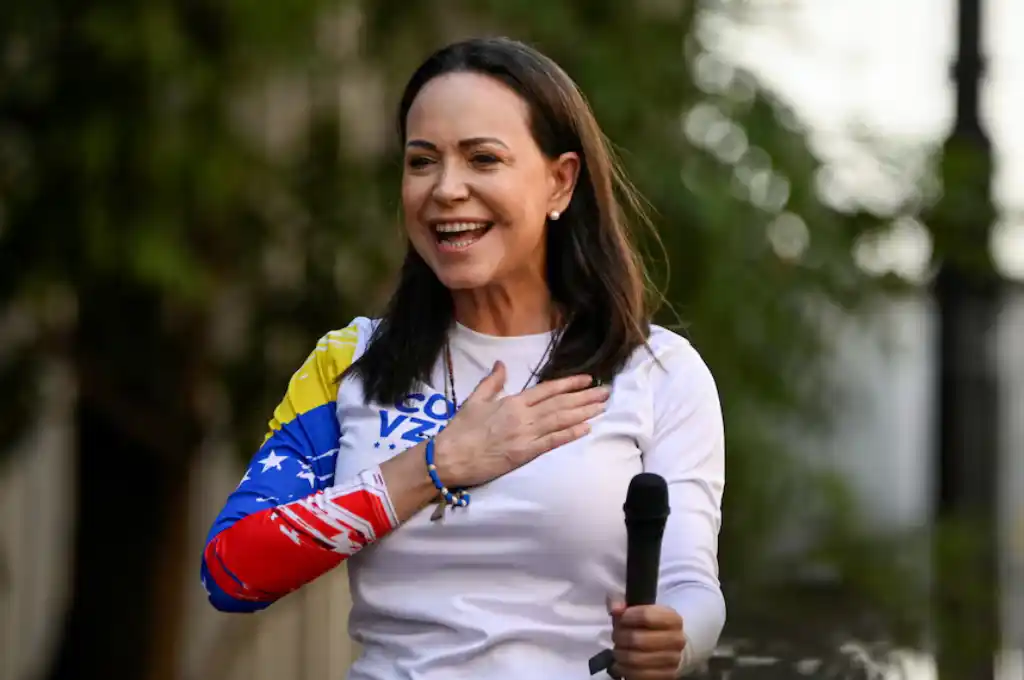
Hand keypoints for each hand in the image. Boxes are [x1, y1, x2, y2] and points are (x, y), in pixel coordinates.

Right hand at [433, 361, 608, 487]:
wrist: (450, 457)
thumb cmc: (461, 430)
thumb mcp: (474, 400)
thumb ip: (491, 382)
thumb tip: (501, 363)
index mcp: (513, 401)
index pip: (547, 390)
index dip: (570, 384)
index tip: (587, 379)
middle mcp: (523, 416)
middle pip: (560, 404)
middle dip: (585, 397)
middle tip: (606, 392)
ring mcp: (526, 435)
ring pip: (561, 420)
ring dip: (584, 413)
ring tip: (602, 406)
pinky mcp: (525, 454)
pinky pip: (552, 442)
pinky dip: (570, 434)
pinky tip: (586, 428)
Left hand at [608, 598, 685, 679]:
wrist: (669, 648)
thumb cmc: (650, 627)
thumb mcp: (640, 610)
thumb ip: (624, 605)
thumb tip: (615, 608)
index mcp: (673, 619)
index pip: (645, 616)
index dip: (627, 617)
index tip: (620, 618)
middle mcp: (677, 640)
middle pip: (638, 639)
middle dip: (620, 637)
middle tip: (616, 637)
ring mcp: (673, 660)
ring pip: (636, 659)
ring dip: (620, 655)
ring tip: (618, 650)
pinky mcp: (667, 677)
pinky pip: (639, 675)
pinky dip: (625, 670)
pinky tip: (621, 664)